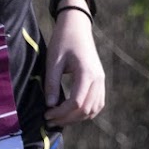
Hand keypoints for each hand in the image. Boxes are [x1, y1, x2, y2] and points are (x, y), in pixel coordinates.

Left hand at [44, 9, 104, 124]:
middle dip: (67, 119)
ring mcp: (101, 81)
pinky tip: (70, 113)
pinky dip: (85, 112)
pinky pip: (97, 104)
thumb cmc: (63, 41)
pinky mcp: (100, 81)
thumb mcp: (53, 60)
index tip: (46, 114)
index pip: (76, 103)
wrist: (77, 27)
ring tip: (59, 119)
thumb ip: (51, 83)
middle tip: (49, 120)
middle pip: (86, 110)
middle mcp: (98, 79)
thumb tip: (50, 105)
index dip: (61, 113)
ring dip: (77, 118)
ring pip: (93, 109)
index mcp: (87, 73)